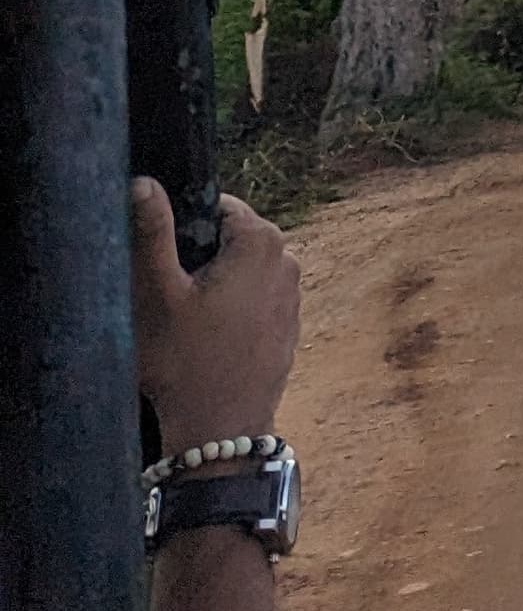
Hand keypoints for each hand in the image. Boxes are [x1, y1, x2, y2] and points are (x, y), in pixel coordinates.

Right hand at [131, 180, 299, 453]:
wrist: (220, 429)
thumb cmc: (183, 360)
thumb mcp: (155, 292)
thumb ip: (151, 232)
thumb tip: (143, 181)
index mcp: (262, 241)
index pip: (213, 206)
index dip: (179, 228)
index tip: (157, 263)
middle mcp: (288, 259)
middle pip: (226, 237)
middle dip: (193, 257)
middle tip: (164, 296)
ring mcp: (292, 294)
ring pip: (236, 269)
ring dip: (207, 285)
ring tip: (180, 321)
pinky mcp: (286, 324)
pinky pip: (249, 299)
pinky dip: (225, 309)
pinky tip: (202, 340)